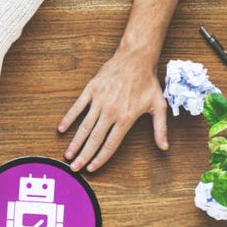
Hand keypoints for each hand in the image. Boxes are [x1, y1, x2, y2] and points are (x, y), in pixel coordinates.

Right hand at [60, 51, 167, 171]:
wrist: (136, 58)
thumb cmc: (147, 82)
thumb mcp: (158, 106)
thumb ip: (160, 129)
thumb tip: (164, 147)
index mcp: (126, 118)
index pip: (110, 144)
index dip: (100, 158)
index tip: (92, 168)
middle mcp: (111, 112)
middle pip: (94, 139)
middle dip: (83, 156)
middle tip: (74, 167)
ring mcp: (99, 100)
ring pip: (84, 126)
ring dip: (75, 142)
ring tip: (67, 154)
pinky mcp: (91, 90)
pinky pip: (77, 107)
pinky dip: (69, 118)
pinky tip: (62, 129)